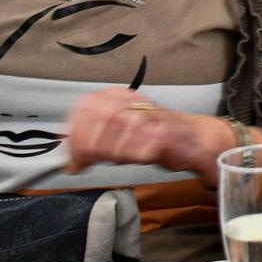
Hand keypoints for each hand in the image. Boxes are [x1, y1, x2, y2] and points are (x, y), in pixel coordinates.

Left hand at [64, 88, 234, 185]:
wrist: (193, 138)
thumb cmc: (154, 135)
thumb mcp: (120, 128)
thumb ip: (95, 135)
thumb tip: (68, 154)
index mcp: (120, 96)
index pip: (86, 107)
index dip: (74, 132)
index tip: (71, 155)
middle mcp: (134, 102)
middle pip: (98, 118)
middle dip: (86, 145)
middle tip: (83, 164)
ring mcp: (150, 117)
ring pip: (116, 133)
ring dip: (109, 153)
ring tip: (112, 161)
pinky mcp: (164, 134)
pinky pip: (138, 150)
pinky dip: (130, 157)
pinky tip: (133, 159)